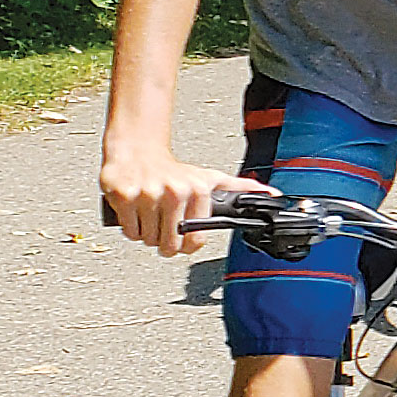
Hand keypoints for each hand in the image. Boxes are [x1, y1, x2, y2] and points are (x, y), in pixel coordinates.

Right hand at [98, 144, 261, 256]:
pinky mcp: (123, 196)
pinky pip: (129, 231)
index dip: (187, 245)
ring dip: (147, 234)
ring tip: (150, 214)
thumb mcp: (210, 178)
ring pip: (147, 240)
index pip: (195, 241)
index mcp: (198, 190)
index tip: (182, 237)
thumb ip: (241, 187)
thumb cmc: (174, 170)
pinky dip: (130, 227)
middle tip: (163, 224)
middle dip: (164, 241)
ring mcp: (147, 194)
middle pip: (169, 244)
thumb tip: (273, 194)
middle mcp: (174, 191)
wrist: (137, 150)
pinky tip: (136, 211)